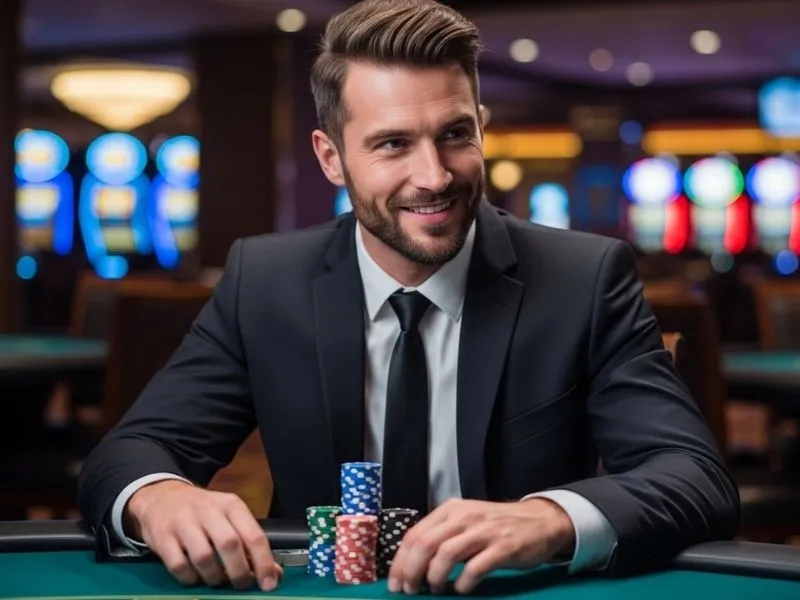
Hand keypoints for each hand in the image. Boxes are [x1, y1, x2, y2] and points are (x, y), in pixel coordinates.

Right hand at [125, 480, 282, 590]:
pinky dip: (190, 578)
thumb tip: (273, 572)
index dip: (264, 562)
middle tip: (241, 584)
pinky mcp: (163, 537)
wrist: (162, 497)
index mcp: (231, 505)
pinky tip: (195, 576)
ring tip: (217, 580)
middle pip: (230, 545)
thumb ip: (250, 543)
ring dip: (214, 577)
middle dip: (239, 572)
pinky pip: (179, 565)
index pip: (254, 535)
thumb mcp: (229, 517)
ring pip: (204, 557)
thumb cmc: (202, 511)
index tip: (269, 582)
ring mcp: (183, 522)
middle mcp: (208, 510)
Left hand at [387, 498, 574, 594]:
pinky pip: (475, 568)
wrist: (540, 521)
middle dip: (411, 571)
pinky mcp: (503, 547)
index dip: (401, 561)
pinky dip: (463, 583)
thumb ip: (442, 536)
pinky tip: (460, 590)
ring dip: (434, 577)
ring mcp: (484, 531)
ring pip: (446, 554)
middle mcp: (464, 517)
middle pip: (426, 543)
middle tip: (409, 591)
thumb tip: (412, 564)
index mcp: (451, 510)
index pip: (415, 534)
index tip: (395, 583)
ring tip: (434, 590)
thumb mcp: (466, 522)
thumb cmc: (497, 526)